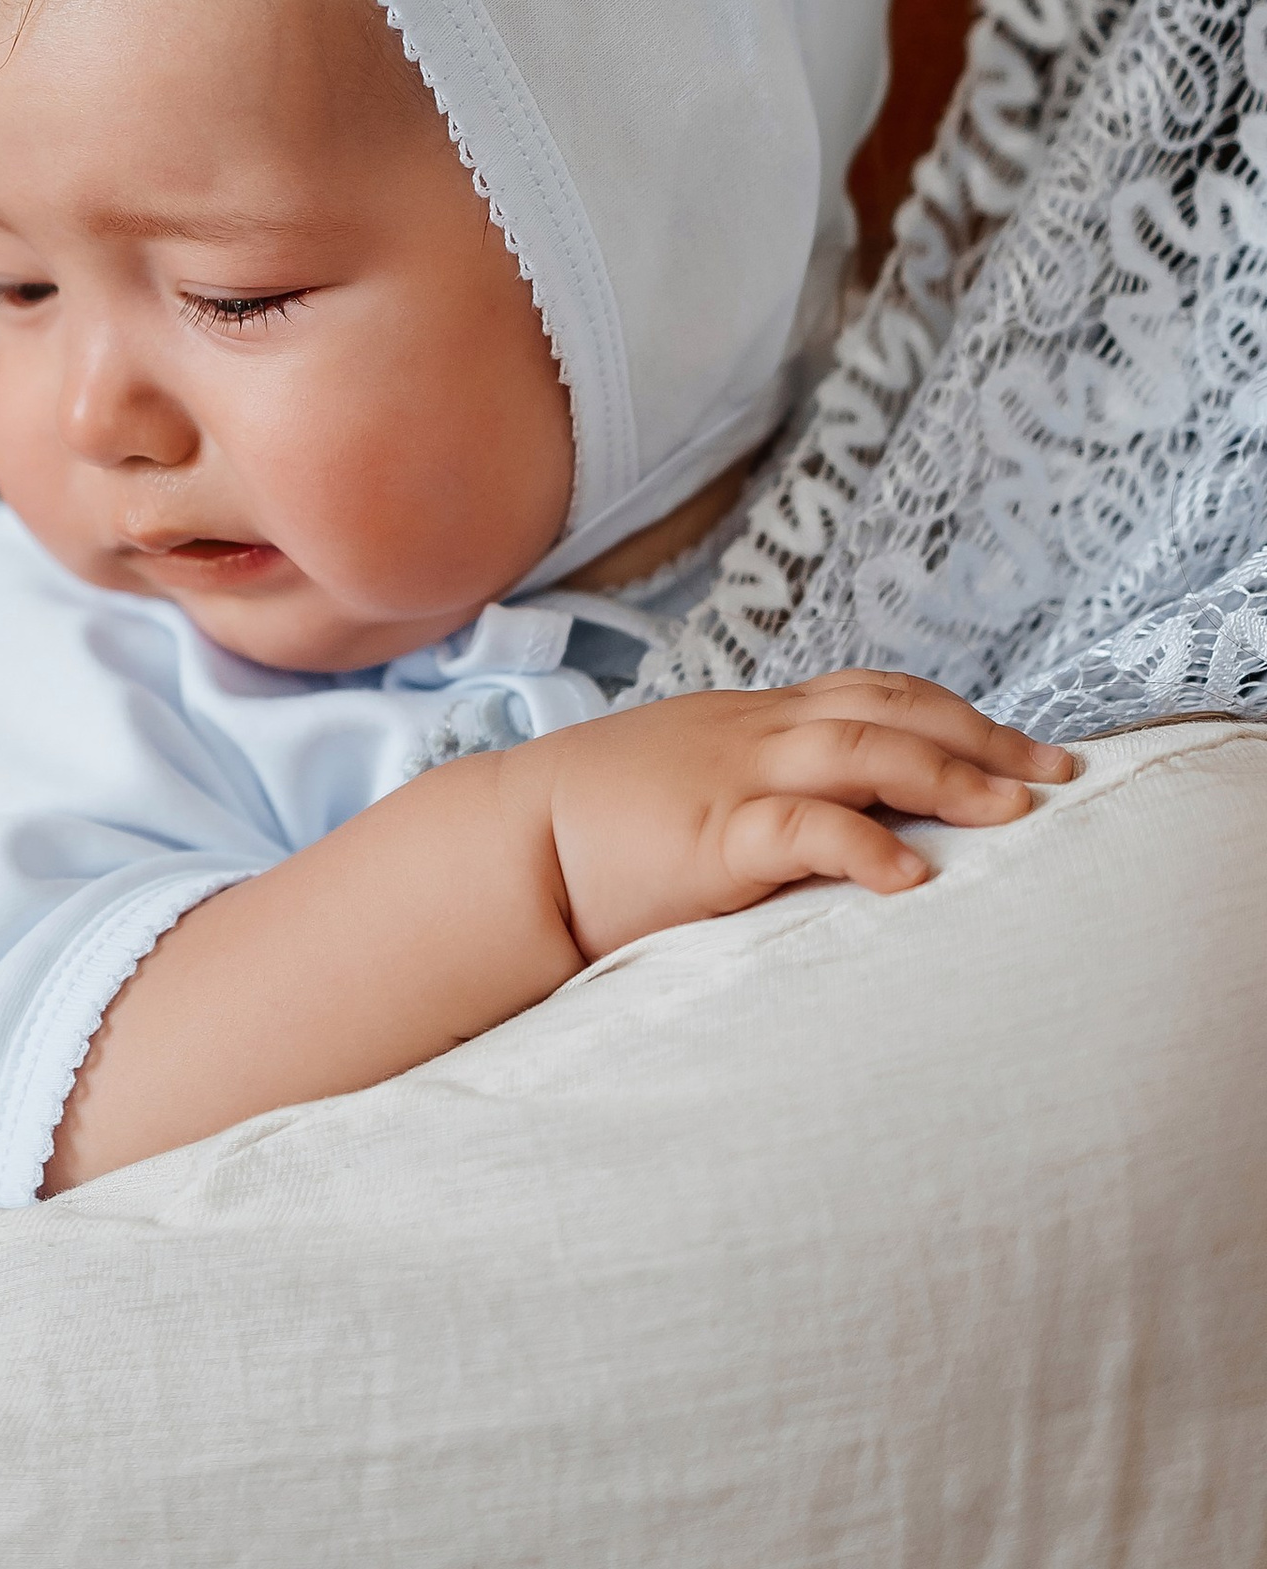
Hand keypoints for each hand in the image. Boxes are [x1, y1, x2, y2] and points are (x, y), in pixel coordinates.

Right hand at [533, 671, 1072, 961]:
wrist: (506, 846)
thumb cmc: (597, 829)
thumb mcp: (691, 782)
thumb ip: (760, 785)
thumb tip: (838, 817)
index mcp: (754, 720)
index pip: (877, 692)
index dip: (959, 713)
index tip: (1026, 748)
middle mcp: (757, 735)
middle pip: (893, 709)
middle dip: (985, 738)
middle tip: (1061, 774)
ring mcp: (735, 781)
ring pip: (865, 751)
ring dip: (951, 777)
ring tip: (1016, 812)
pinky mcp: (713, 840)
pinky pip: (803, 830)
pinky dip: (865, 846)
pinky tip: (914, 876)